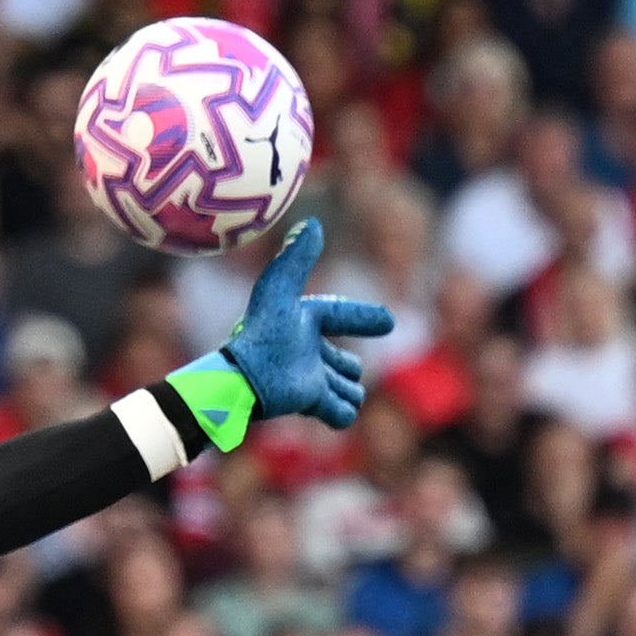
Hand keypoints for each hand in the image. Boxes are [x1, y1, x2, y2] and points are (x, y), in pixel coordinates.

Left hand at [209, 216, 393, 434]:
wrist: (246, 378)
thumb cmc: (262, 331)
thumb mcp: (280, 288)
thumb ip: (297, 257)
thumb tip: (313, 222)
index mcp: (305, 322)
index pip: (339, 315)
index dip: (363, 317)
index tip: (389, 323)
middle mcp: (309, 351)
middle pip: (343, 361)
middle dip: (347, 366)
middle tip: (346, 368)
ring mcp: (311, 379)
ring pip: (345, 387)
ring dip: (349, 390)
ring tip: (345, 391)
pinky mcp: (310, 403)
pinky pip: (339, 413)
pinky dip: (343, 412)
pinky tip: (341, 409)